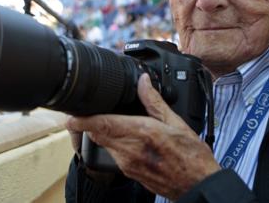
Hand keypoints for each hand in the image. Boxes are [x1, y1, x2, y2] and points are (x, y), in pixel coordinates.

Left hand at [67, 74, 220, 199]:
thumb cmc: (191, 156)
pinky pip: (114, 154)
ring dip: (101, 132)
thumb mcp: (177, 123)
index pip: (102, 125)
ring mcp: (127, 164)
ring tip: (109, 119)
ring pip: (104, 144)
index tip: (70, 113)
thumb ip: (155, 101)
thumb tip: (143, 82)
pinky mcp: (129, 173)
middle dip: (88, 122)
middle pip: (96, 134)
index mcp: (141, 134)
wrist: (198, 186)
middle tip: (86, 110)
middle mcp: (129, 151)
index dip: (82, 119)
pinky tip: (126, 137)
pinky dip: (113, 143)